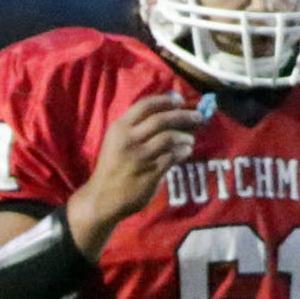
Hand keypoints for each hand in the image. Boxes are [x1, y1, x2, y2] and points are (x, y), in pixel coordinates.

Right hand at [69, 93, 208, 252]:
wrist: (101, 198)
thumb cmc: (113, 167)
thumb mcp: (116, 141)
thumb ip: (137, 126)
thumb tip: (171, 108)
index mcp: (119, 128)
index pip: (146, 105)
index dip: (167, 101)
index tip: (180, 102)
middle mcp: (128, 140)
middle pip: (162, 119)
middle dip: (184, 116)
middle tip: (198, 117)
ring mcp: (139, 157)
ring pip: (170, 137)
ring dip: (185, 137)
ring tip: (189, 140)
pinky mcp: (150, 173)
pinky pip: (173, 157)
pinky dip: (183, 151)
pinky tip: (185, 152)